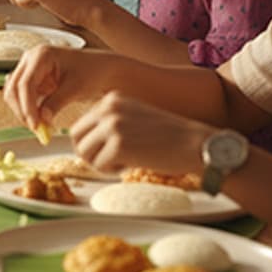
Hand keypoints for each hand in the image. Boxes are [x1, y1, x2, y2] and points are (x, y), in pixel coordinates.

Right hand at [3, 45, 102, 131]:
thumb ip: (56, 103)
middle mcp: (30, 60)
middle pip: (14, 88)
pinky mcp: (34, 81)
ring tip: (41, 128)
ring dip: (24, 112)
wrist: (102, 70)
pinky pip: (24, 98)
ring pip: (15, 94)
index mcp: (41, 55)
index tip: (35, 125)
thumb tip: (41, 119)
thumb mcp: (76, 88)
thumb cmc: (92, 72)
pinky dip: (30, 111)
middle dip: (22, 110)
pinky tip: (42, 122)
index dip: (27, 106)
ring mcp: (30, 70)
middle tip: (36, 129)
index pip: (25, 83)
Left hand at [69, 92, 210, 176]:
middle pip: (76, 137)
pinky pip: (100, 166)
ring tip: (122, 163)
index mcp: (111, 99)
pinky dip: (112, 171)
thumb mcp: (134, 117)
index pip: (82, 124)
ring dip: (99, 163)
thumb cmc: (168, 137)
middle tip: (110, 162)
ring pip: (84, 152)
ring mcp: (112, 126)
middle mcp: (108, 108)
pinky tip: (130, 166)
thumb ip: (110, 123)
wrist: (196, 145)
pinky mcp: (118, 145)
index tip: (108, 150)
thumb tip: (82, 141)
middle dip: (89, 154)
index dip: (91, 143)